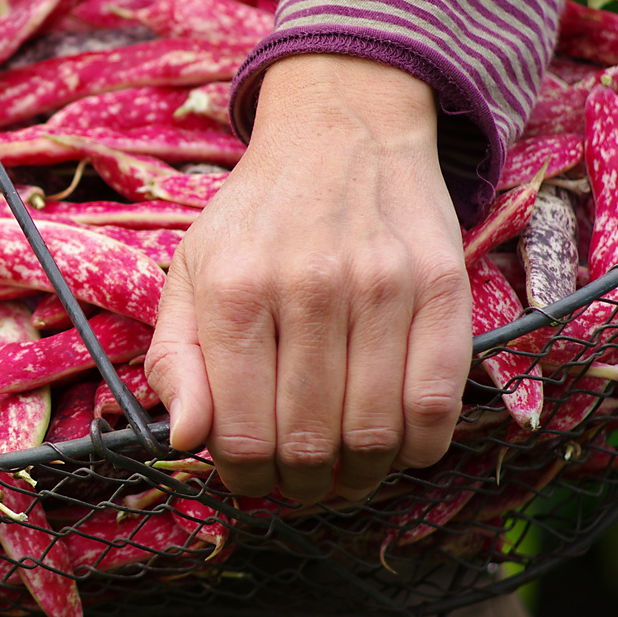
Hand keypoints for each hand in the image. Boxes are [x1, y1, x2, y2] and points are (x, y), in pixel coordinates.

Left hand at [144, 54, 471, 503]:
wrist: (340, 132)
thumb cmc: (255, 219)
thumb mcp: (189, 274)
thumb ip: (174, 359)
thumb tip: (183, 438)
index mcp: (234, 290)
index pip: (240, 431)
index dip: (242, 476)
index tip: (246, 478)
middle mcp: (308, 287)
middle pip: (309, 442)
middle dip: (299, 483)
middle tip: (297, 482)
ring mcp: (382, 287)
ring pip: (374, 433)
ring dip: (358, 475)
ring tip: (343, 471)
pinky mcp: (442, 288)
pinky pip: (438, 403)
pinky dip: (417, 447)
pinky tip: (396, 445)